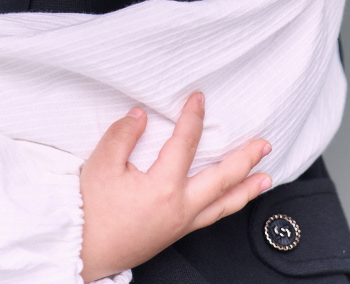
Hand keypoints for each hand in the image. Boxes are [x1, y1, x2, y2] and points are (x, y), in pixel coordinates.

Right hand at [80, 93, 270, 281]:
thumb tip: (140, 115)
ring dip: (247, 189)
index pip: (186, 144)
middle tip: (264, 145)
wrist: (84, 252)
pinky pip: (211, 218)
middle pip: (222, 180)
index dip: (194, 118)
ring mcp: (181, 224)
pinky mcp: (175, 234)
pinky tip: (231, 200)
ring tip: (265, 178)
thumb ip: (122, 135)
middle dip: (246, 160)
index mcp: (163, 188)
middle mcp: (180, 208)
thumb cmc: (91, 211)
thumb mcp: (100, 165)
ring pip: (223, 205)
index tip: (199, 99)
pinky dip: (228, 206)